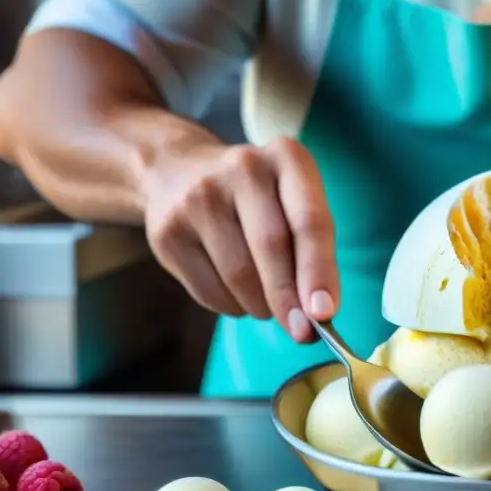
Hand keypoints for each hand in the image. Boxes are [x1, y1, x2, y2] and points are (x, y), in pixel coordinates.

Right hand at [144, 136, 338, 341]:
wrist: (178, 170)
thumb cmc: (258, 198)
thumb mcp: (293, 200)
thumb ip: (312, 249)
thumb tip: (319, 313)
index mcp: (286, 158)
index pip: (309, 220)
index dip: (319, 270)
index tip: (324, 312)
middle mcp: (242, 169)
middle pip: (271, 247)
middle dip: (289, 298)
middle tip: (302, 331)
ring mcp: (198, 197)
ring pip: (239, 275)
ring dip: (261, 305)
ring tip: (267, 302)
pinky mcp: (167, 231)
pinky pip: (208, 291)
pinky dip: (232, 306)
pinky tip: (236, 293)